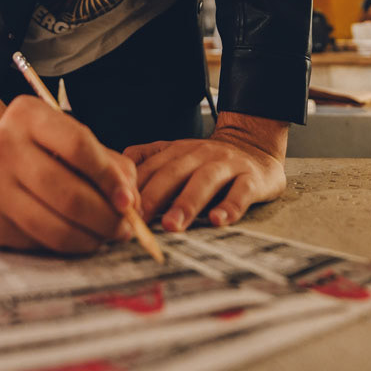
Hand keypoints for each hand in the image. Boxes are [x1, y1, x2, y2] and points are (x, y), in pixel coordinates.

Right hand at [0, 96, 138, 253]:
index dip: (109, 178)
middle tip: (124, 228)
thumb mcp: (69, 139)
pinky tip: (73, 237)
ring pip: (54, 227)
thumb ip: (108, 164)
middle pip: (69, 193)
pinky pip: (36, 244)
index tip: (128, 200)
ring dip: (90, 239)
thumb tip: (130, 203)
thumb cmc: (39, 151)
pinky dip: (63, 246)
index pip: (78, 145)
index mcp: (27, 115)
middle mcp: (1, 146)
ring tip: (104, 237)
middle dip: (106, 218)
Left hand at [125, 120, 286, 232]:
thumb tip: (114, 179)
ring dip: (187, 203)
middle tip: (140, 220)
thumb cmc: (209, 160)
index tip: (119, 209)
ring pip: (205, 181)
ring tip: (173, 225)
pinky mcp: (252, 178)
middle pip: (174, 172)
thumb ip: (148, 161)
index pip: (152, 166)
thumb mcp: (177, 154)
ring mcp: (227, 164)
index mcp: (179, 150)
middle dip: (155, 196)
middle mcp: (200, 154)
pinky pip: (241, 192)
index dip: (135, 187)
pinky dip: (229, 206)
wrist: (256, 145)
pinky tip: (218, 220)